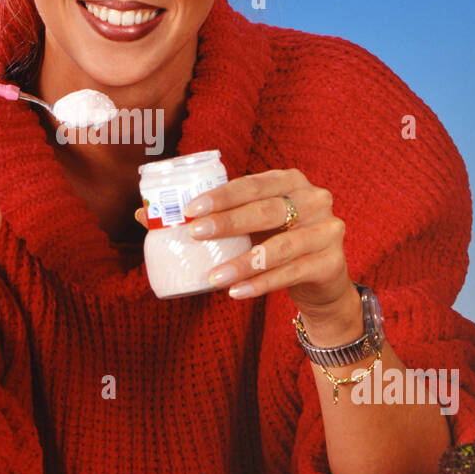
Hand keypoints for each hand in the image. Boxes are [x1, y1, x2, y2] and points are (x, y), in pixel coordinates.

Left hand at [137, 168, 352, 316]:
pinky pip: (290, 274)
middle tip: (194, 234)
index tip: (189, 209)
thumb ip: (208, 218)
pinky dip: (260, 284)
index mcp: (290, 181)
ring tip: (213, 277)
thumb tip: (143, 214)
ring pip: (279, 247)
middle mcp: (314, 199)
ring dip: (242, 262)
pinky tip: (236, 292)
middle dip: (228, 222)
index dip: (221, 196)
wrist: (321, 278)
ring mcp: (326, 230)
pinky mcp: (330, 262)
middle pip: (266, 210)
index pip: (252, 183)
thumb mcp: (248, 225)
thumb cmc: (275, 241)